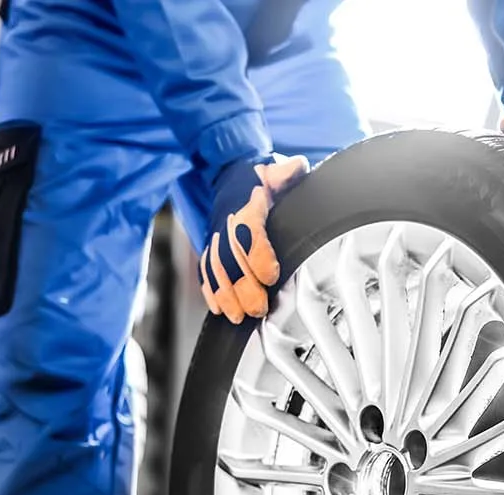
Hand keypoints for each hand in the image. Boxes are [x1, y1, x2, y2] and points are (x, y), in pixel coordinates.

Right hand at [199, 154, 309, 322]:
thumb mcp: (275, 172)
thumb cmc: (260, 181)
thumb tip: (298, 167)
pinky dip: (210, 292)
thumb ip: (287, 173)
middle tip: (258, 308)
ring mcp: (216, 238)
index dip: (258, 255)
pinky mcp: (210, 249)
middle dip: (242, 286)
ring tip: (238, 317)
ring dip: (226, 295)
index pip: (249, 231)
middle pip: (230, 258)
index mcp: (246, 207)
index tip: (270, 276)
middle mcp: (227, 224)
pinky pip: (206, 271)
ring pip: (216, 269)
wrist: (231, 177)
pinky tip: (219, 310)